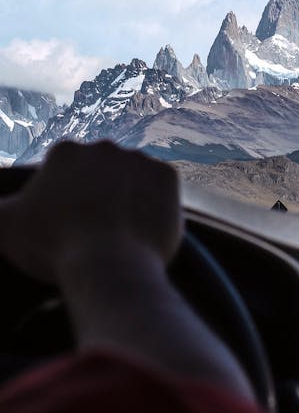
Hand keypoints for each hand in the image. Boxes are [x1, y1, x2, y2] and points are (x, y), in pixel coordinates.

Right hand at [0, 141, 181, 283]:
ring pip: (131, 177)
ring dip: (126, 195)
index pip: (64, 172)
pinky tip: (142, 227)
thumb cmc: (53, 247)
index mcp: (65, 152)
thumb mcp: (3, 227)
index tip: (65, 224)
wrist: (110, 265)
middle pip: (99, 171)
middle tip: (92, 228)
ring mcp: (140, 159)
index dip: (64, 199)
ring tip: (119, 231)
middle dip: (96, 192)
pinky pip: (160, 188)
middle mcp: (104, 147)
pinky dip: (154, 203)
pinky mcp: (168, 176)